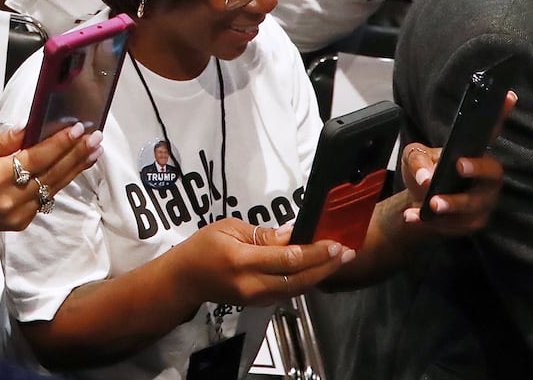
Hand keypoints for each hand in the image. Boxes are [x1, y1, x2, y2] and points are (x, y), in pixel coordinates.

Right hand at [0, 122, 99, 232]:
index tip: (78, 129)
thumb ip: (7, 141)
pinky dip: (59, 181)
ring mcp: (19, 214)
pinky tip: (72, 167)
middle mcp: (11, 199)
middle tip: (95, 137)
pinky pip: (45, 198)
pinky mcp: (22, 223)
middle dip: (76, 154)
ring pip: (54, 187)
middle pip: (52, 173)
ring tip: (94, 151)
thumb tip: (32, 127)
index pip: (37, 158)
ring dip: (75, 168)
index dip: (60, 143)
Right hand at [174, 219, 352, 305]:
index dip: (315, 251)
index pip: (287, 258)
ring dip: (320, 274)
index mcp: (242, 261)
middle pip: (298, 278)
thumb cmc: (203, 247)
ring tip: (340, 260)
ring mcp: (256, 298)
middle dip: (326, 265)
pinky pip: (288, 292)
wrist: (185, 280)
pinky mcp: (259, 304)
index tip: (334, 242)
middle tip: (347, 252)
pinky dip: (306, 280)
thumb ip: (262, 234)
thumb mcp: (228, 228)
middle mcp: (252, 284)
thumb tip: (293, 233)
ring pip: (296, 289)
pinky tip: (318, 269)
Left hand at [398, 94, 514, 234]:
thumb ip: (417, 159)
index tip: (507, 95)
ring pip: (473, 205)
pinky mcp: (472, 223)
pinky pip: (457, 224)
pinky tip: (413, 216)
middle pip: (493, 173)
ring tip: (431, 204)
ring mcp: (482, 202)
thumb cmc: (423, 173)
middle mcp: (485, 177)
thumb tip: (426, 177)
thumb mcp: (413, 158)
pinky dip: (431, 221)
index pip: (490, 132)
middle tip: (458, 166)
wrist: (418, 206)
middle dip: (477, 169)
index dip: (500, 115)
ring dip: (452, 204)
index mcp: (473, 153)